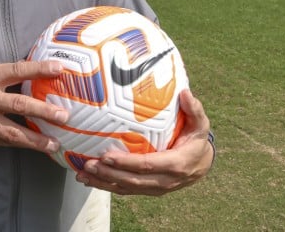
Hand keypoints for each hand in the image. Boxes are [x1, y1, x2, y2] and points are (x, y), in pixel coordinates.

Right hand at [0, 60, 68, 154]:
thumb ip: (1, 75)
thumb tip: (30, 72)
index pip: (17, 70)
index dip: (38, 69)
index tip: (59, 68)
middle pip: (19, 104)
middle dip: (43, 110)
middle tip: (63, 115)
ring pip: (13, 131)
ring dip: (36, 139)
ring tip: (55, 143)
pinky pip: (5, 142)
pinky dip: (22, 145)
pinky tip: (37, 148)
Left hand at [75, 88, 213, 195]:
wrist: (202, 164)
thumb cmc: (197, 140)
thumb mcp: (200, 124)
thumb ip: (194, 110)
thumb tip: (186, 93)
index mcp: (175, 164)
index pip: (147, 165)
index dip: (126, 162)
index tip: (106, 155)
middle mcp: (164, 180)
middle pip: (132, 180)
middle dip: (109, 174)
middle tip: (88, 163)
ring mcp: (155, 188)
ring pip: (126, 188)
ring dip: (103, 182)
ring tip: (82, 174)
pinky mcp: (147, 190)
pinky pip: (125, 190)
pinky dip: (106, 186)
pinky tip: (89, 179)